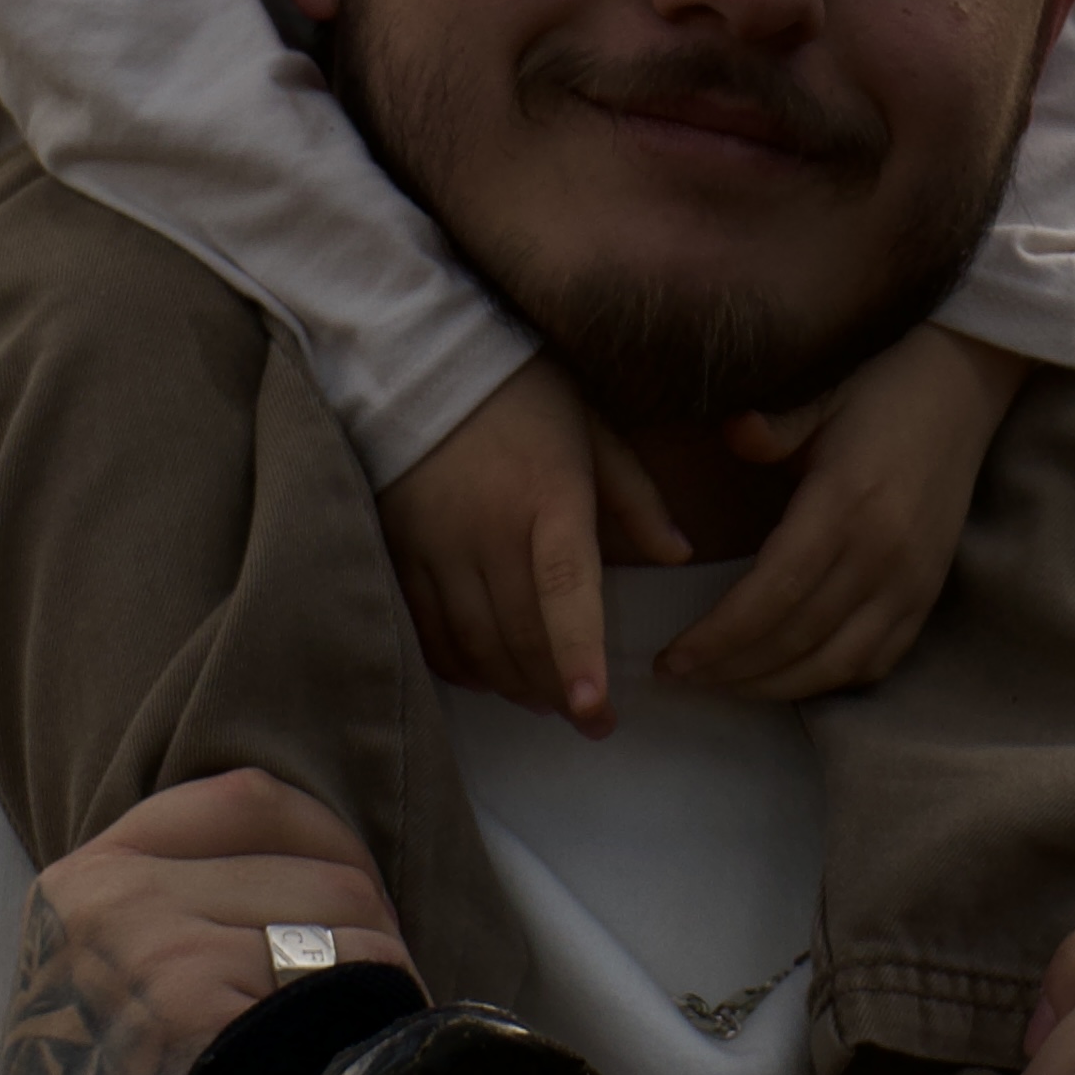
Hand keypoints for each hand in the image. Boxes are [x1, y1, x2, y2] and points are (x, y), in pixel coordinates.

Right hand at [0, 770, 405, 1074]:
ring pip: (348, 923)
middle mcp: (108, 898)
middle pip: (321, 864)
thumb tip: (335, 875)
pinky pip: (341, 985)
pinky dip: (374, 1028)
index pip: (253, 798)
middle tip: (373, 1015)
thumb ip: (187, 912)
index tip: (357, 920)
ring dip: (386, 987)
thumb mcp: (113, 990)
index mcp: (86, 878)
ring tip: (361, 1051)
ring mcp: (147, 952)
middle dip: (374, 935)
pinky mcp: (191, 1016)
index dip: (333, 850)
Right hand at [378, 357, 690, 729]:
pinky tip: (485, 674)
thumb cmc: (524, 391)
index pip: (565, 596)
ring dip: (511, 685)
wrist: (418, 357)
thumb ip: (636, 497)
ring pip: (474, 644)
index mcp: (548, 499)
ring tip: (541, 700)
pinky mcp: (396, 550)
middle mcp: (488, 530)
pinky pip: (426, 630)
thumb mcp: (594, 428)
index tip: (595, 715)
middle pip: (521, 637)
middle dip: (556, 691)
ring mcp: (435, 545)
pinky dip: (459, 665)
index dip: (579, 660)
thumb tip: (678, 555)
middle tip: (585, 717)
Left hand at [659, 326, 1032, 703]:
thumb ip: (773, 426)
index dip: (718, 637)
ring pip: (836, 663)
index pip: (772, 594)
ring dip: (774, 686)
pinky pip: (878, 660)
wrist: (965, 386)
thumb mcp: (822, 393)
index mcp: (846, 503)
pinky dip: (829, 680)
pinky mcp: (929, 593)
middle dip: (731, 669)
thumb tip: (731, 434)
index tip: (673, 660)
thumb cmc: (880, 388)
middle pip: (796, 638)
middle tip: (680, 677)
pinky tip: (787, 678)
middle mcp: (882, 553)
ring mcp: (912, 580)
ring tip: (724, 685)